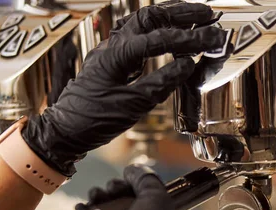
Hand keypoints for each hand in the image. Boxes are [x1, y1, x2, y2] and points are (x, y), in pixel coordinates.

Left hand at [22, 2, 226, 175]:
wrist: (66, 130)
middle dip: (180, 12)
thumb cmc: (92, 119)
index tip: (209, 40)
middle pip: (150, 16)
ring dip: (170, 18)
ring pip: (143, 23)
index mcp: (116, 55)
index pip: (157, 39)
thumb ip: (160, 83)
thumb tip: (186, 67)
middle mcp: (113, 46)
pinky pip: (138, 37)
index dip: (186, 39)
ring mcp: (112, 50)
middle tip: (207, 14)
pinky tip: (171, 38)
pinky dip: (158, 32)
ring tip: (195, 19)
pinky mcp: (113, 60)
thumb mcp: (132, 105)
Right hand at [74, 164, 186, 209]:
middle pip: (129, 206)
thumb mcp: (157, 200)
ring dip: (99, 201)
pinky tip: (82, 208)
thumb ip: (147, 181)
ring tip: (95, 196)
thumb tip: (135, 170)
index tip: (127, 179)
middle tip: (109, 189)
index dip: (138, 187)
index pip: (153, 201)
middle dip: (115, 192)